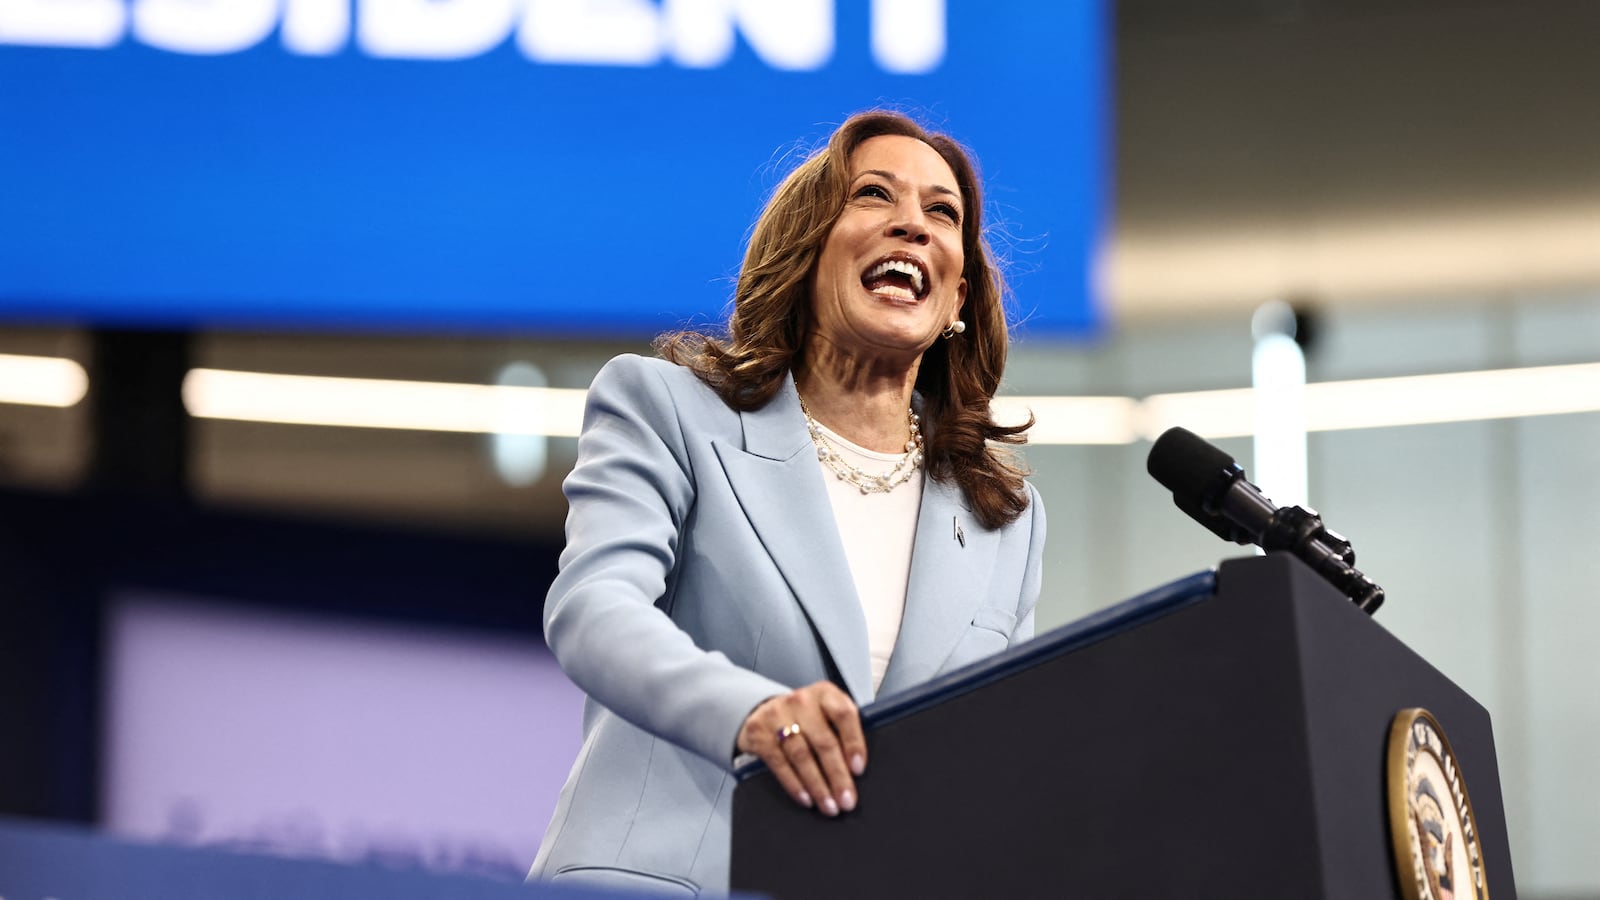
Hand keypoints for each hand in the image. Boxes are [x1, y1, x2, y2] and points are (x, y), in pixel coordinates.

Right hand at [736, 681, 865, 816]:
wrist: (765, 711)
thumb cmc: (807, 718)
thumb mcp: (826, 714)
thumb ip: (843, 732)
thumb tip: (857, 771)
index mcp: (825, 693)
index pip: (844, 714)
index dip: (853, 743)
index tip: (858, 769)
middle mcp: (801, 700)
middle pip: (824, 741)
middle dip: (837, 776)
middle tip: (846, 800)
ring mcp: (777, 714)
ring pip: (802, 755)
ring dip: (817, 786)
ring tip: (829, 805)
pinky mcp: (759, 732)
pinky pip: (779, 763)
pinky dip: (794, 784)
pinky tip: (806, 798)